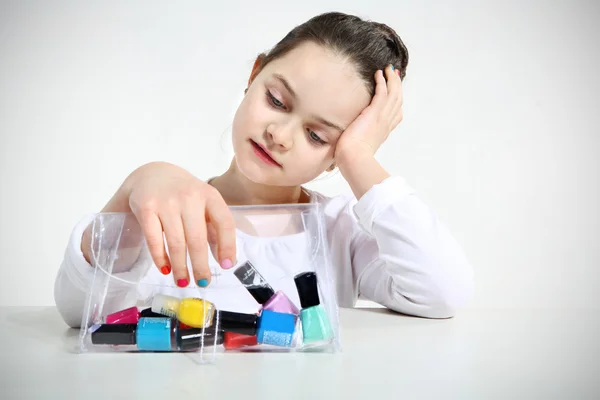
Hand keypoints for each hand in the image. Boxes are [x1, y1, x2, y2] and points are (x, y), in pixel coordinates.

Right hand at [121, 162, 235, 286]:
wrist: (151, 174)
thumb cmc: (184, 195)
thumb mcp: (203, 203)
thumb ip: (214, 228)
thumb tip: (223, 260)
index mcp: (209, 195)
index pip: (224, 222)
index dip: (227, 245)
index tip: (226, 266)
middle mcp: (189, 197)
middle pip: (197, 238)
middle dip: (201, 265)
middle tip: (203, 283)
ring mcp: (166, 202)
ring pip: (176, 243)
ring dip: (180, 267)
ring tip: (183, 282)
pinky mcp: (146, 208)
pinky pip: (154, 240)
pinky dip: (160, 258)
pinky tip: (165, 269)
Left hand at [335, 64, 402, 165]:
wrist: (353, 159)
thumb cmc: (352, 157)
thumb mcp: (357, 145)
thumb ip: (357, 138)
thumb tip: (347, 138)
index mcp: (383, 131)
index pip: (395, 114)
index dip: (396, 100)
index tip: (394, 91)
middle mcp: (386, 123)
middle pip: (398, 100)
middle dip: (397, 86)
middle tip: (394, 74)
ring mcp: (383, 117)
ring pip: (394, 94)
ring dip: (392, 79)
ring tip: (389, 69)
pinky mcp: (375, 113)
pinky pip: (383, 92)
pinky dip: (383, 81)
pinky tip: (379, 73)